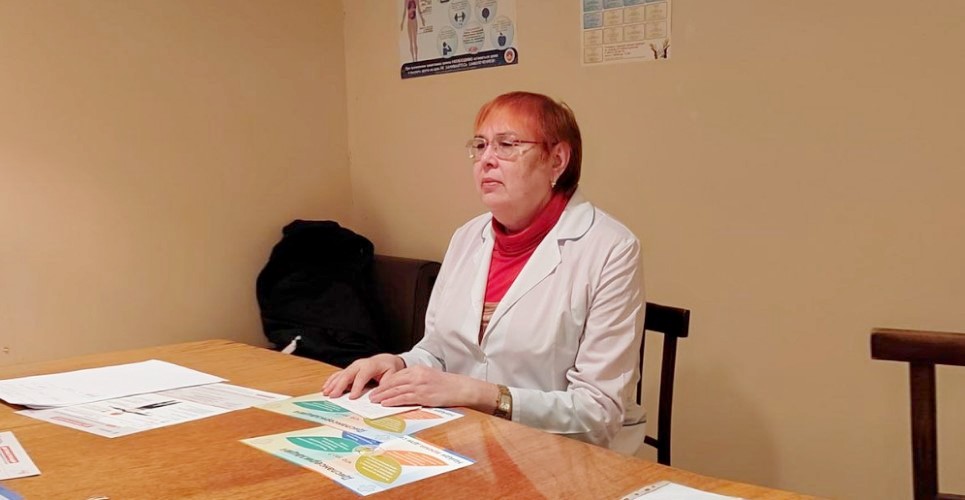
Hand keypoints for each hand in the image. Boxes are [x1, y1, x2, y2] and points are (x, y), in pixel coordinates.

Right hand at [322, 354, 404, 398]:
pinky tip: (326, 387)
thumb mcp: (392, 374)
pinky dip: (331, 381)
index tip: (352, 397)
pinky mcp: (349, 369)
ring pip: (341, 374)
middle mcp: (359, 364)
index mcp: (370, 365)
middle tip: (333, 396)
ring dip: (332, 384)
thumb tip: (378, 395)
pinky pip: (338, 374)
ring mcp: (353, 366)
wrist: (386, 359)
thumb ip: (385, 384)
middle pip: (347, 375)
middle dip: (339, 386)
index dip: (357, 387)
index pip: (362, 377)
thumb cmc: (389, 368)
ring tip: (326, 393)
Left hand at [368, 366, 498, 411]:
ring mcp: (420, 385)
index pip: (396, 375)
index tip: (376, 387)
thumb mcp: (430, 377)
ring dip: (383, 395)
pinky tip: (385, 403)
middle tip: (370, 395)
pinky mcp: (424, 395)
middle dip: (380, 389)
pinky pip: (404, 398)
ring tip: (373, 400)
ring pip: (396, 390)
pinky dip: (393, 400)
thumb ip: (416, 380)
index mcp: (418, 369)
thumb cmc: (447, 385)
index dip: (384, 382)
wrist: (461, 388)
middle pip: (393, 382)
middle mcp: (417, 375)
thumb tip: (402, 388)